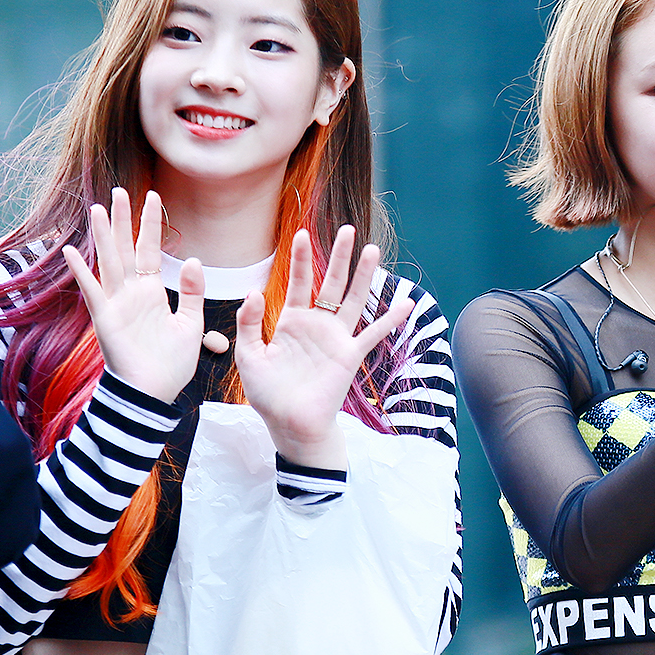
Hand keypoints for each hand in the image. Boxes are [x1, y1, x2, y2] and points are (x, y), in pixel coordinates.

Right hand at [62, 189, 204, 402]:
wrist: (155, 393)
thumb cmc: (171, 362)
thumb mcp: (192, 324)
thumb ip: (192, 293)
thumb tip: (192, 260)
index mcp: (152, 292)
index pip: (150, 250)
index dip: (151, 225)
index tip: (154, 197)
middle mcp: (132, 293)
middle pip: (126, 249)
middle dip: (124, 220)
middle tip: (119, 191)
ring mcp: (116, 305)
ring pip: (109, 262)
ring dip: (104, 237)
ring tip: (98, 209)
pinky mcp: (105, 320)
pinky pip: (93, 292)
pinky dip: (83, 273)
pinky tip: (72, 252)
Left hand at [233, 226, 412, 468]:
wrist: (289, 424)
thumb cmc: (268, 394)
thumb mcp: (248, 356)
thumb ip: (247, 323)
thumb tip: (253, 292)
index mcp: (291, 322)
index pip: (298, 283)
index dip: (300, 259)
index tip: (302, 233)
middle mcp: (317, 325)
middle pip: (332, 283)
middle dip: (339, 256)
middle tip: (348, 230)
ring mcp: (336, 339)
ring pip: (354, 300)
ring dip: (363, 276)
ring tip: (372, 250)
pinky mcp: (350, 356)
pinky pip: (373, 334)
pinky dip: (390, 319)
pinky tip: (406, 303)